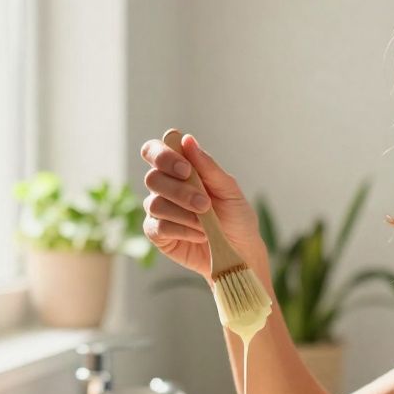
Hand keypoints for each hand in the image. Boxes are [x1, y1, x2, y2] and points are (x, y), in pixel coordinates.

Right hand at [139, 132, 266, 279]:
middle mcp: (165, 187)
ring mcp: (159, 211)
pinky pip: (159, 227)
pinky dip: (183, 230)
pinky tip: (200, 234)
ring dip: (185, 213)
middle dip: (180, 191)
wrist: (240, 253)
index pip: (155, 151)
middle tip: (205, 204)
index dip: (163, 156)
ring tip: (207, 224)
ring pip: (155, 204)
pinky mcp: (157, 234)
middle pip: (152, 178)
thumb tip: (187, 140)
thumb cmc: (236, 217)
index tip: (186, 169)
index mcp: (180, 170)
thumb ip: (208, 166)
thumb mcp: (229, 190)